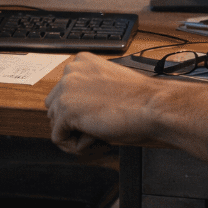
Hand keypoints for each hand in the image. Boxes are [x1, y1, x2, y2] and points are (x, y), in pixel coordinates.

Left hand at [46, 52, 207, 161]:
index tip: (101, 113)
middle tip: (99, 127)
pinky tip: (96, 139)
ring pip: (55, 123)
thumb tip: (75, 111)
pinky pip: (58, 138)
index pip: (64, 91)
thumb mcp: (108, 86)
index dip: (81, 110)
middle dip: (73, 122)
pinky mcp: (66, 109)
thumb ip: (88, 90)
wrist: (153, 106)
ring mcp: (66, 89)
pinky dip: (75, 146)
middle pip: (54, 106)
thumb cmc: (140, 99)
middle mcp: (70, 71)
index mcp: (82, 61)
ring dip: (75, 134)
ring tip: (100, 132)